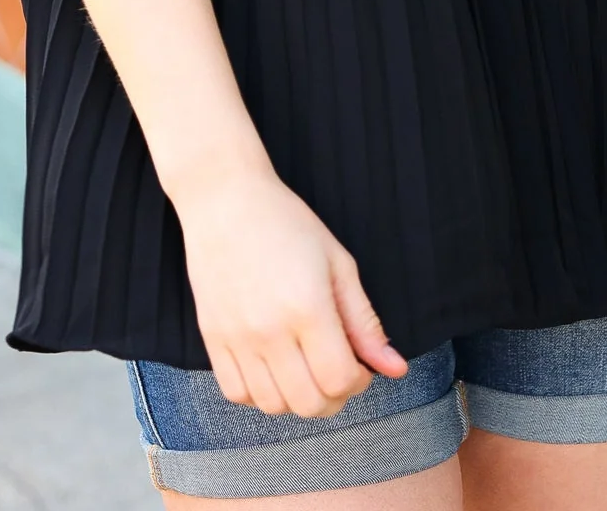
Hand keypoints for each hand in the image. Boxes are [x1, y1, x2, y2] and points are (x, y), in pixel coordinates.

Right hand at [176, 164, 407, 417]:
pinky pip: (236, 393)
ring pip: (273, 405)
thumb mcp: (338, 263)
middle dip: (334, 396)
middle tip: (337, 370)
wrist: (226, 200)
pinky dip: (259, 394)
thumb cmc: (286, 223)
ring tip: (305, 368)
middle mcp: (269, 330)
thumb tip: (395, 367)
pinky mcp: (212, 338)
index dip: (358, 381)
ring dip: (297, 398)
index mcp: (307, 307)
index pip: (339, 379)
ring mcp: (236, 337)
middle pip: (309, 403)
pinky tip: (272, 368)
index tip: (360, 364)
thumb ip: (364, 321)